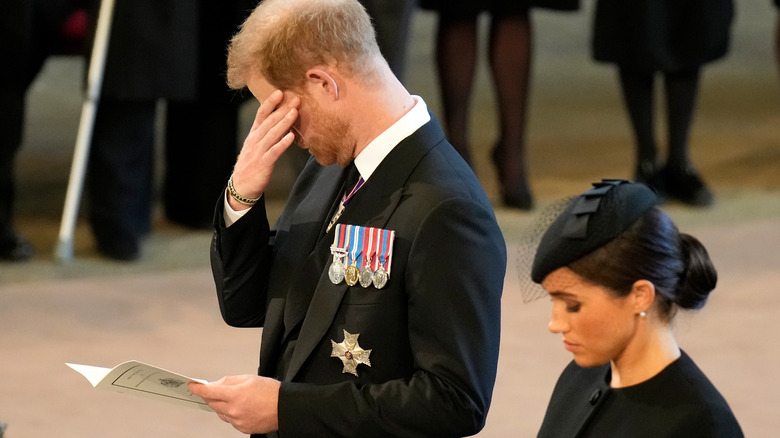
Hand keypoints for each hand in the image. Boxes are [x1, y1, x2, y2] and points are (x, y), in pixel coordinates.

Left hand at [189, 375, 280, 433]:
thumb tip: (216, 384)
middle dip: (210, 395)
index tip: (193, 386)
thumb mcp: (249, 378)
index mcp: (235, 395)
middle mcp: (234, 410)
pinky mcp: (242, 428)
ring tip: (235, 398)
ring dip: (221, 405)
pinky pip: (230, 420)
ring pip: (220, 413)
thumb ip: (229, 381)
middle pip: (212, 403)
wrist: (284, 407)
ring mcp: (237, 421)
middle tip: (214, 390)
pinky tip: (241, 407)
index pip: (209, 391)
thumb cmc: (271, 392)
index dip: (198, 388)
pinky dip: (231, 413)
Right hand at [229, 89, 299, 209]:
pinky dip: (282, 143)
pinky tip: (291, 137)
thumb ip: (267, 135)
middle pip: (269, 121)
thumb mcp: (256, 146)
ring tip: (294, 112)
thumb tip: (281, 123)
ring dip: (284, 122)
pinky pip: (274, 151)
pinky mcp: (263, 163)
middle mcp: (255, 140)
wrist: (241, 186)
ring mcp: (258, 151)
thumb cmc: (251, 165)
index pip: (261, 115)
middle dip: (282, 109)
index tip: (280, 92)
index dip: (270, 103)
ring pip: (272, 134)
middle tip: (295, 99)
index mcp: (253, 135)